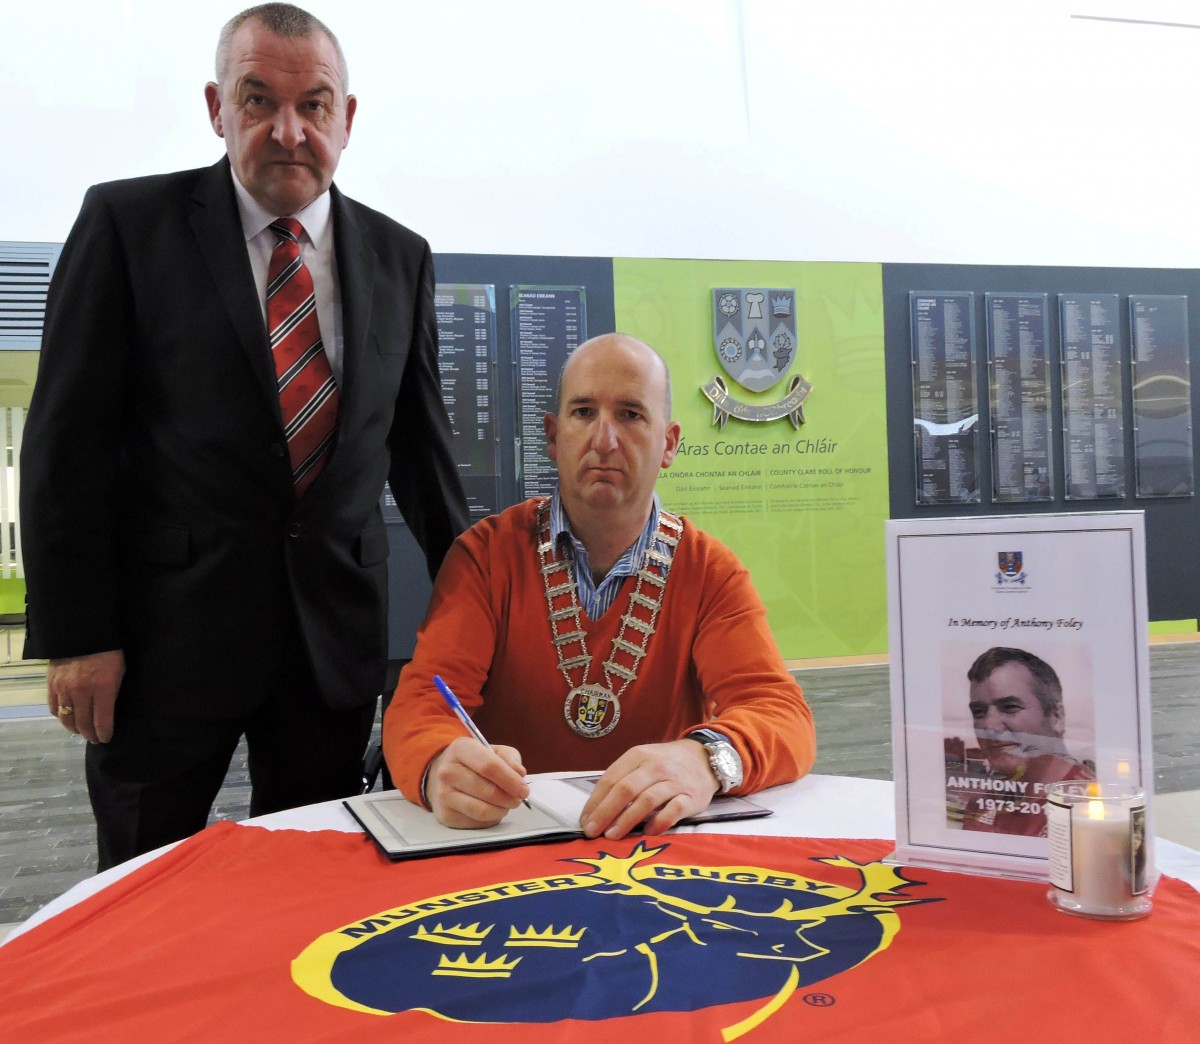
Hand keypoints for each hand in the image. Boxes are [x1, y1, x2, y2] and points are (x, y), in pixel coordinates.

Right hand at [47, 649, 124, 743]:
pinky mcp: (51, 684)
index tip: (106, 739)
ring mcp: (64, 688)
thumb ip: (114, 691)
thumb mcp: (120, 670)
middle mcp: (81, 692)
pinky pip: (54, 708)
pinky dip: (61, 716)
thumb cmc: (109, 651)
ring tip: (81, 731)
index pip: (102, 721)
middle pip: (83, 723)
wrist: (82, 632)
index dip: (104, 734)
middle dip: (90, 734)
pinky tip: (67, 718)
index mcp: (103, 687)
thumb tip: (111, 710)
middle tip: (94, 739)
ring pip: (66, 719)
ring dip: (74, 729)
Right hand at [426, 736, 529, 828]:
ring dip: (501, 810)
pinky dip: (490, 818)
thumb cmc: (473, 762)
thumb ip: (510, 758)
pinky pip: (476, 822)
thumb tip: (519, 774)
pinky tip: (491, 809)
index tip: (524, 790)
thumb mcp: (493, 750)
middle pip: (487, 791)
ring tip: (505, 804)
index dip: (510, 780)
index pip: (489, 766)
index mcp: (461, 749)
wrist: (442, 775)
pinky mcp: (445, 815)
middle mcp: (448, 771)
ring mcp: (444, 795)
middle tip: (517, 799)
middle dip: (509, 798)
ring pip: (482, 810)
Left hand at [580, 739, 718, 839]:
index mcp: (638, 756)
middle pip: (626, 789)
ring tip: (612, 836)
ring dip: (627, 819)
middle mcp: (655, 766)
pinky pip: (674, 810)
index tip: (585, 821)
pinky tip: (647, 833)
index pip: (611, 779)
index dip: (595, 801)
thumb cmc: (665, 764)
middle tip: (592, 832)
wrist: (705, 758)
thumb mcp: (642, 761)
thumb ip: (623, 780)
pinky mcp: (691, 796)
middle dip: (605, 812)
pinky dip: (659, 822)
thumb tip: (596, 810)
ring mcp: (674, 781)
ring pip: (647, 800)